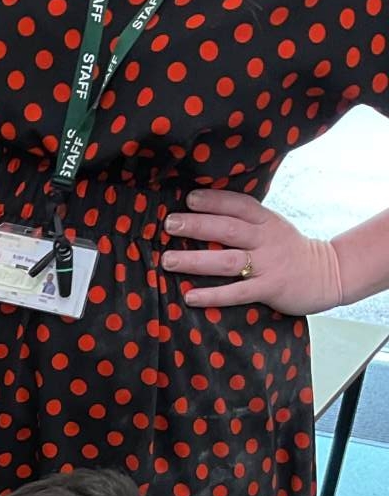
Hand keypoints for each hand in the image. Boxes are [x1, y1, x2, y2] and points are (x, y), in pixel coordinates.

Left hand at [163, 189, 343, 313]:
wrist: (327, 275)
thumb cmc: (288, 251)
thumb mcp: (272, 228)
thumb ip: (246, 222)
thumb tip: (204, 216)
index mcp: (266, 221)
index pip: (238, 205)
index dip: (214, 200)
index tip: (188, 198)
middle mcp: (266, 239)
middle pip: (228, 229)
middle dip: (197, 224)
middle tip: (169, 224)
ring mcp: (268, 264)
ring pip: (227, 260)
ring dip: (195, 260)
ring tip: (167, 260)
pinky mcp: (270, 289)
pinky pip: (236, 293)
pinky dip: (212, 294)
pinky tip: (189, 297)